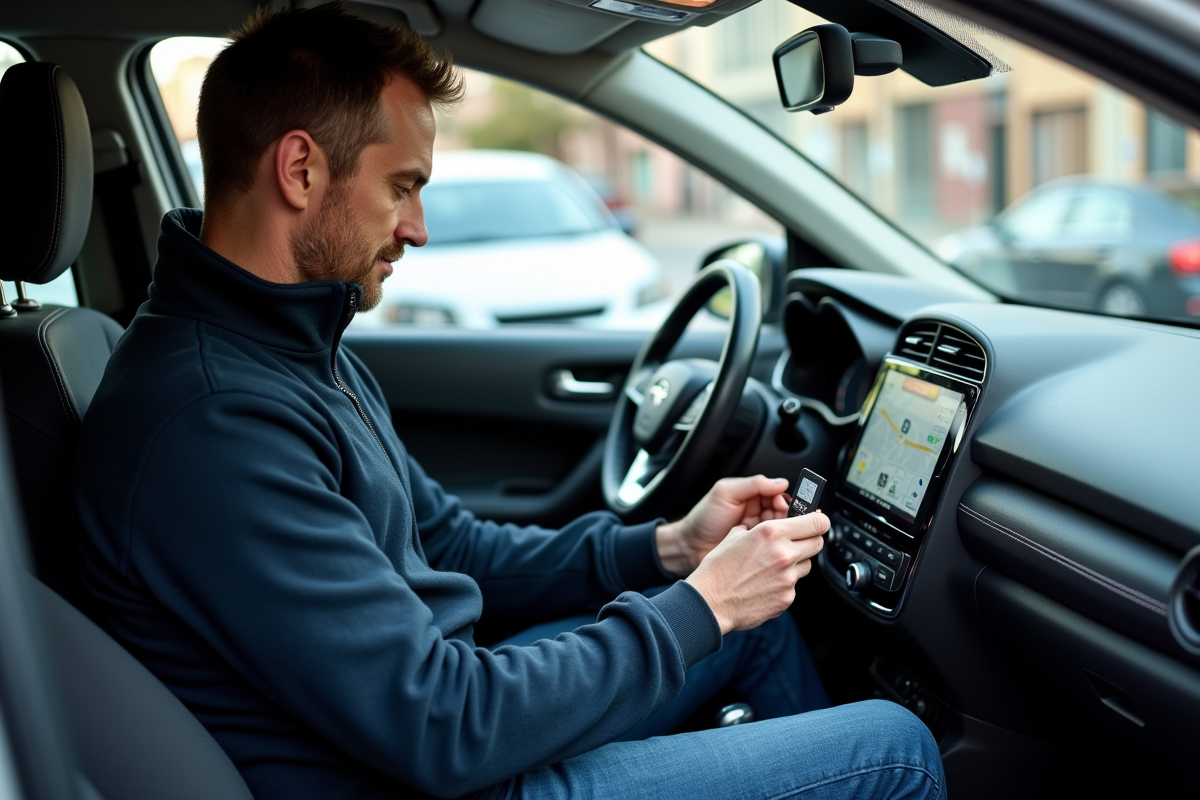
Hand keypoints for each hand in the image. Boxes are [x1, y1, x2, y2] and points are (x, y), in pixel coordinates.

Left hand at [655, 475, 791, 575]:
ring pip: (780, 530)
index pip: (777, 494)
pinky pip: (773, 545)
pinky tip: (770, 547)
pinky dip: (775, 545)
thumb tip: (780, 483)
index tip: (785, 506)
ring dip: (780, 532)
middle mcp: (757, 512)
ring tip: (773, 536)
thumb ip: (753, 484)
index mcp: (752, 495)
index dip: (783, 500)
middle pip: (783, 513)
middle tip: (781, 523)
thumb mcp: (725, 493)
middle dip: (785, 518)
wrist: (689, 546)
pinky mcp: (757, 549)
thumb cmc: (703, 519)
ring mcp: (758, 532)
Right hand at [685, 512, 828, 634]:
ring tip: (772, 567)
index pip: (816, 522)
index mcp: (771, 533)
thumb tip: (769, 526)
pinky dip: (784, 584)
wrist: (710, 603)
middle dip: (810, 540)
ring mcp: (787, 578)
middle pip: (818, 542)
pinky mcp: (787, 598)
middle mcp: (784, 554)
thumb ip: (757, 529)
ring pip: (807, 565)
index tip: (816, 522)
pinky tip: (765, 584)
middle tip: (796, 542)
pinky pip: (794, 586)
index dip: (819, 521)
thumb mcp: (734, 536)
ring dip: (796, 563)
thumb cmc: (717, 571)